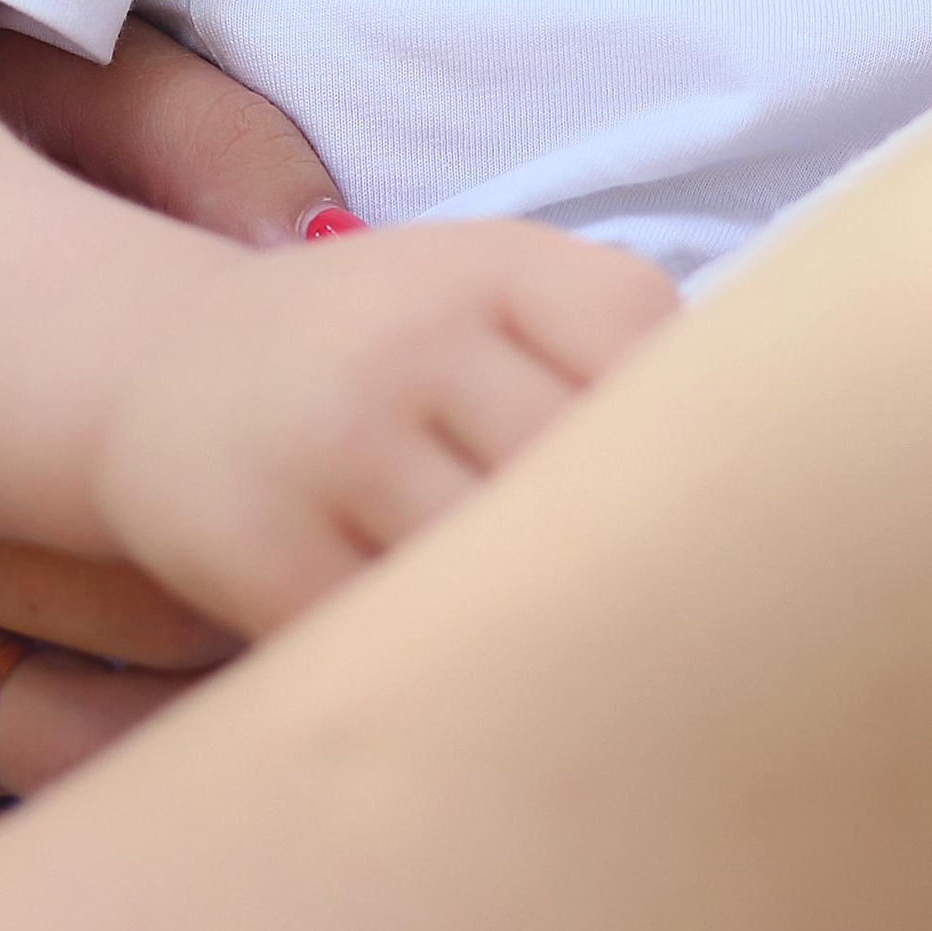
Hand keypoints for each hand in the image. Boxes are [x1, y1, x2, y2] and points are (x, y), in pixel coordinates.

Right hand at [0, 27, 346, 876]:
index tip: (393, 519)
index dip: (303, 524)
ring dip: (196, 733)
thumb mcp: (74, 99)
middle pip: (145, 637)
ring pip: (76, 756)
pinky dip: (52, 840)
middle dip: (268, 621)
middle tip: (373, 599)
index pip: (174, 502)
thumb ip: (200, 142)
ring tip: (277, 665)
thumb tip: (323, 240)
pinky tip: (144, 797)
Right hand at [92, 214, 679, 637]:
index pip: (649, 351)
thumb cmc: (370, 343)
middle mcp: (416, 340)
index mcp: (492, 264)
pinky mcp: (273, 556)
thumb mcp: (480, 290)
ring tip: (594, 652)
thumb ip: (602, 344)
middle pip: (585, 471)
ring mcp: (340, 446)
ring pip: (506, 567)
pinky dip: (454, 664)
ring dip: (557, 620)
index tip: (725, 506)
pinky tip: (480, 667)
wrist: (157, 363)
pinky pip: (406, 640)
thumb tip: (774, 470)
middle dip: (635, 546)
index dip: (698, 436)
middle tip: (685, 611)